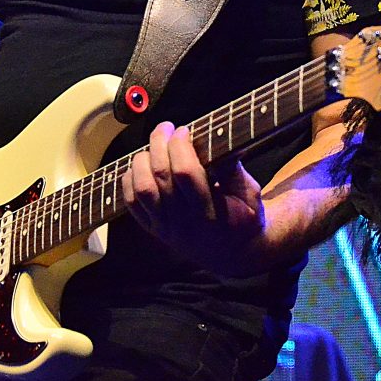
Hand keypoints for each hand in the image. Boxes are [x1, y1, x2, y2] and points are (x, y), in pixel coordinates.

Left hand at [120, 121, 265, 274]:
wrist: (233, 253)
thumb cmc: (244, 216)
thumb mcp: (250, 193)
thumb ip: (234, 169)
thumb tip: (220, 139)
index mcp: (211, 214)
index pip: (185, 173)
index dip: (180, 146)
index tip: (184, 130)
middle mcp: (184, 223)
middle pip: (160, 176)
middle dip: (160, 144)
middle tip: (166, 128)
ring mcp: (165, 228)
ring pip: (142, 189)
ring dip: (142, 160)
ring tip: (153, 146)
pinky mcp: (153, 229)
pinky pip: (132, 203)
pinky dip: (130, 179)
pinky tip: (141, 165)